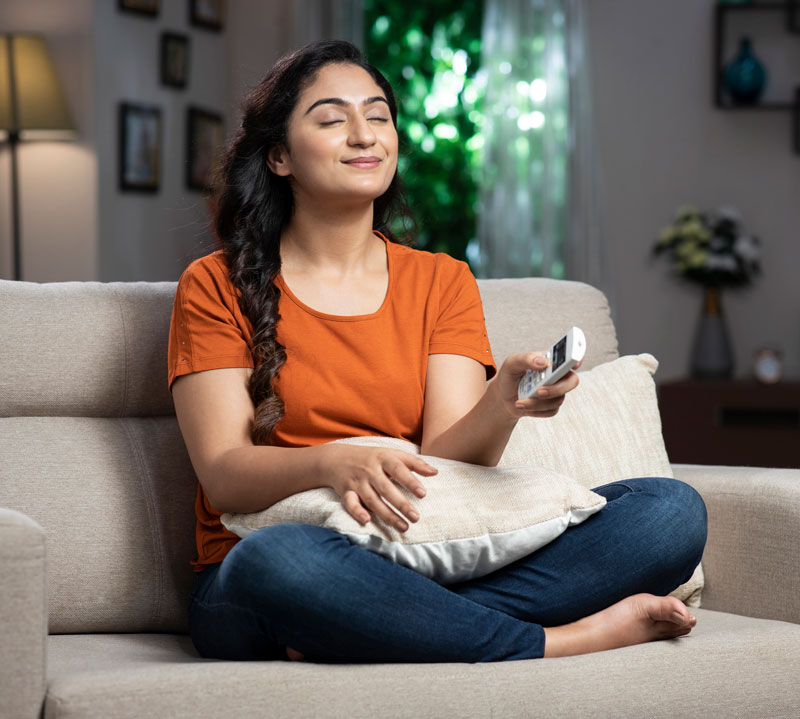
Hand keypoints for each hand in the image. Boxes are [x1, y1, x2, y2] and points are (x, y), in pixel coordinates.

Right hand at [316, 444, 437, 531]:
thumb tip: (435, 472)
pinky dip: (357, 512)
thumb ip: (413, 463)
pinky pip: (350, 503)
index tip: (423, 494)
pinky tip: (367, 521)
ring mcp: (357, 482)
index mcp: (382, 458)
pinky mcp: (346, 493)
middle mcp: (369, 470)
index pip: (398, 468)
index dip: (410, 481)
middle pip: (386, 488)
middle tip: (416, 517)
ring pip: (372, 500)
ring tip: (404, 527)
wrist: (336, 458)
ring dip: (387, 515)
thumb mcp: (391, 454)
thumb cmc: (371, 457)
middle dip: (401, 503)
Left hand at [493, 352, 580, 419]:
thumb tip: (544, 363)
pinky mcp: (551, 406)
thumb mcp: (512, 363)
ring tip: (519, 400)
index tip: (574, 363)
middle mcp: (557, 376)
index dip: (577, 358)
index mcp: (551, 361)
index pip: (571, 357)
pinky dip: (534, 410)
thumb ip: (527, 359)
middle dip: (557, 388)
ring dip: (537, 402)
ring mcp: (556, 391)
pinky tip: (522, 405)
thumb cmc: (510, 375)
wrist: (503, 396)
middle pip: (572, 381)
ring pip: (558, 399)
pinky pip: (550, 410)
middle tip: (539, 391)